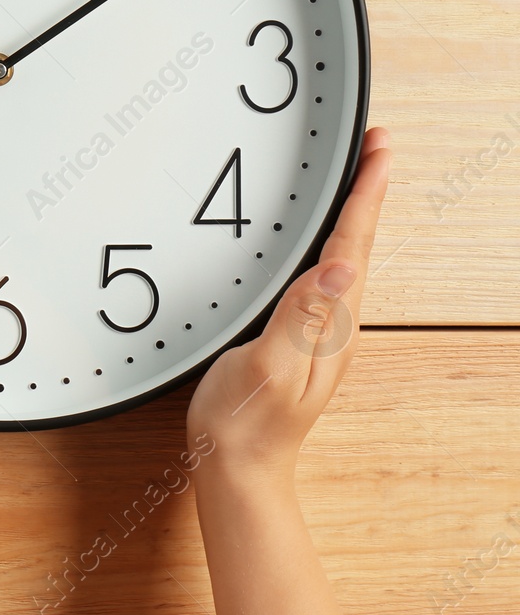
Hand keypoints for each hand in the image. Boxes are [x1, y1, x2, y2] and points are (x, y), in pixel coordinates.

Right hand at [187, 126, 392, 482]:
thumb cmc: (245, 423)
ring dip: (353, 215)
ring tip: (359, 179)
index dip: (365, 195)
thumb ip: (302, 318)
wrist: (236, 467)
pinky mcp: (299, 338)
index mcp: (330, 327)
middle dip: (368, 192)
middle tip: (377, 147)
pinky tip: (322, 240)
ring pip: (342, 258)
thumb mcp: (268, 366)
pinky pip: (322, 278)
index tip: (378, 151)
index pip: (352, 247)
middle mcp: (333, 327)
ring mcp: (318, 333)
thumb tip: (340, 270)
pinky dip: (329, 244)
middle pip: (356, 245)